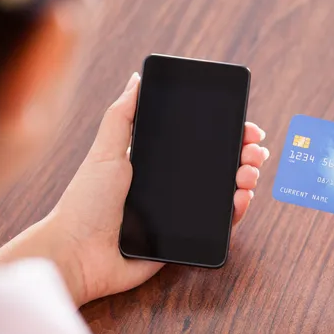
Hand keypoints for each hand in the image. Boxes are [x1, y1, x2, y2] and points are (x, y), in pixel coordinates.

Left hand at [0, 73, 268, 305]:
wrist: (78, 254)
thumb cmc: (86, 202)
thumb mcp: (105, 151)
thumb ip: (122, 116)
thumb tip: (136, 78)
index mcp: (155, 162)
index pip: (198, 142)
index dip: (224, 134)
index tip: (244, 127)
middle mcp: (171, 185)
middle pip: (217, 166)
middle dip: (242, 154)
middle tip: (255, 150)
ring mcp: (180, 212)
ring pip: (222, 193)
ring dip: (244, 179)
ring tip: (250, 172)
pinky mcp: (184, 238)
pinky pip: (217, 224)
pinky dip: (235, 211)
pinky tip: (241, 198)